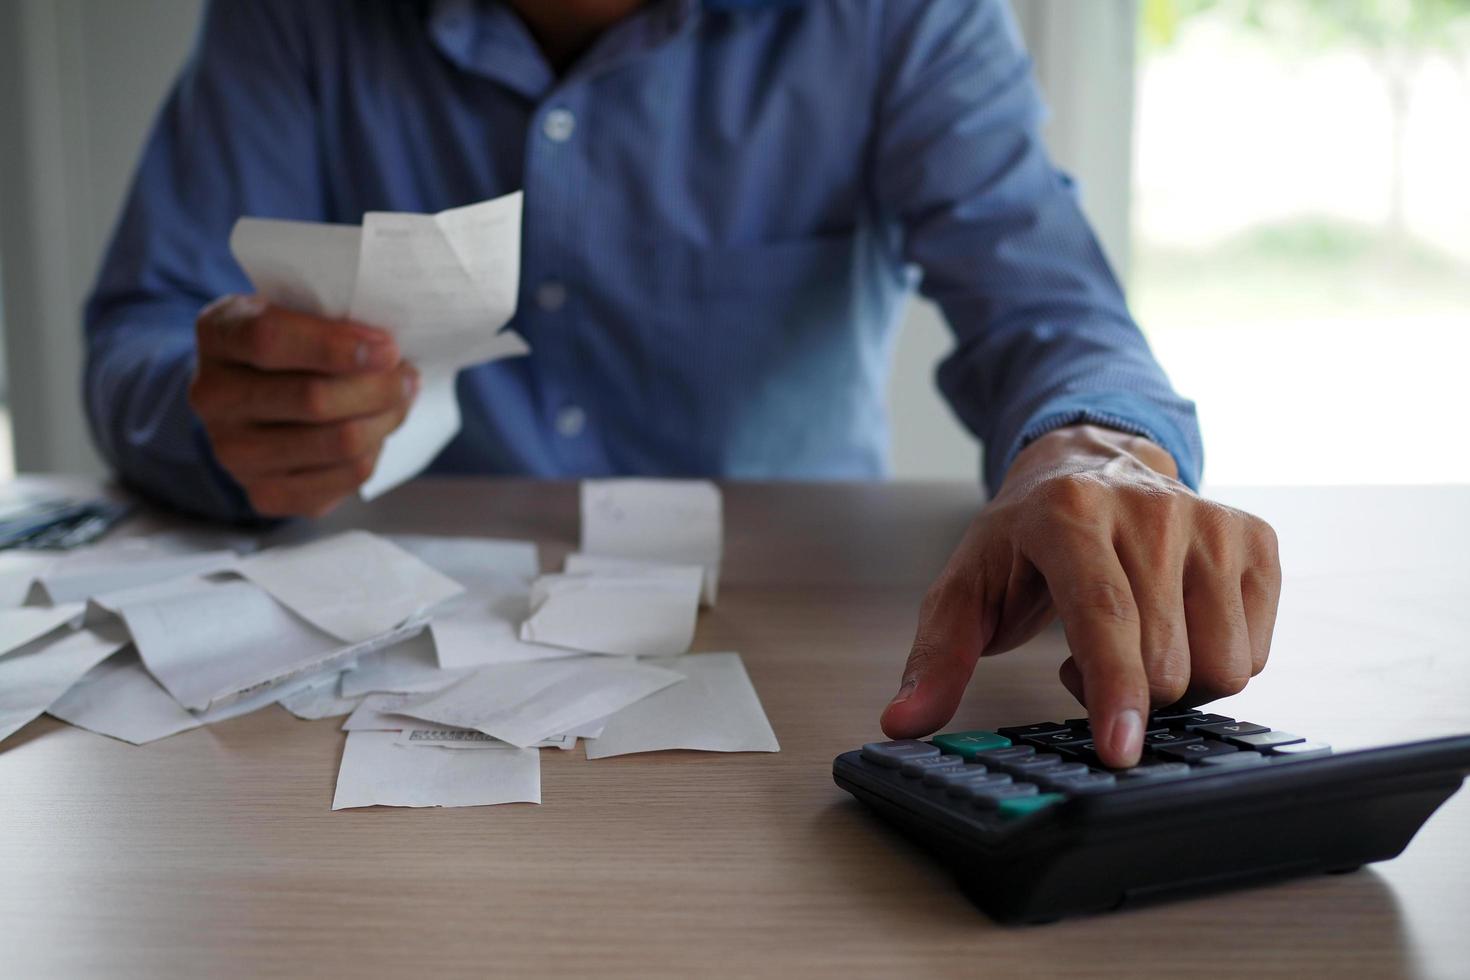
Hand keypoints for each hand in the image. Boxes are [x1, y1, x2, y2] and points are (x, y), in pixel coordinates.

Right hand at [188, 294, 417, 516]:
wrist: (267, 391)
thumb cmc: (298, 342)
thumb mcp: (304, 310)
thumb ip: (336, 318)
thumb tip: (389, 351)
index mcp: (218, 333)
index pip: (268, 339)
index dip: (336, 346)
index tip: (387, 348)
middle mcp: (212, 396)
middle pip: (312, 399)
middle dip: (377, 387)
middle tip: (406, 376)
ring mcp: (232, 451)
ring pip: (338, 442)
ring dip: (385, 419)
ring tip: (401, 400)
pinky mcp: (263, 492)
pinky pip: (343, 478)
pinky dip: (374, 452)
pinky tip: (376, 431)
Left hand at [880, 425, 1280, 767]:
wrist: (1087, 464)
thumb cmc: (1023, 538)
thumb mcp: (965, 588)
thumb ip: (935, 659)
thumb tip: (902, 723)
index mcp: (1071, 514)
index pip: (1105, 616)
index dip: (1113, 691)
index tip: (1119, 751)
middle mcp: (1151, 507)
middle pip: (1166, 659)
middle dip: (1125, 695)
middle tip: (1082, 665)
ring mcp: (1213, 519)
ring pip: (1223, 664)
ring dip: (1174, 683)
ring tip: (1127, 643)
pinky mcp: (1257, 538)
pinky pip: (1255, 651)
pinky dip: (1213, 662)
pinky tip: (1171, 629)